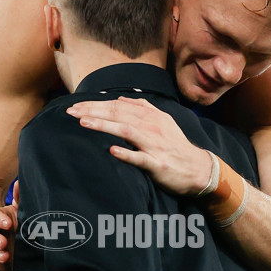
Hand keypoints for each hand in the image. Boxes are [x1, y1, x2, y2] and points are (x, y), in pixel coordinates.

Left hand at [66, 97, 211, 194]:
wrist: (199, 169)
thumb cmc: (176, 147)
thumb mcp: (162, 122)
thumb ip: (143, 109)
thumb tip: (121, 100)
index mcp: (151, 116)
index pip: (118, 106)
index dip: (96, 105)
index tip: (75, 107)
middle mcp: (152, 127)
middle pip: (118, 115)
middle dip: (93, 112)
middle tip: (71, 112)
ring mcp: (155, 145)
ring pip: (127, 131)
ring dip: (104, 126)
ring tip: (84, 123)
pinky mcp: (158, 164)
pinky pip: (140, 158)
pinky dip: (127, 154)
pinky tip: (112, 151)